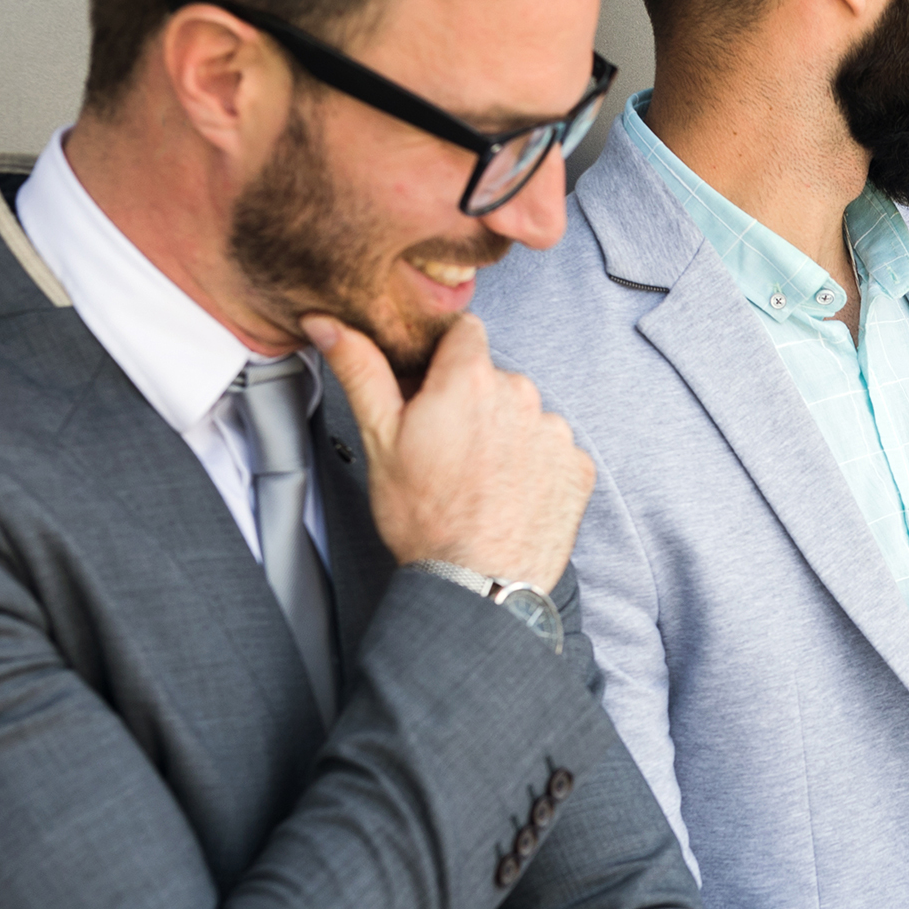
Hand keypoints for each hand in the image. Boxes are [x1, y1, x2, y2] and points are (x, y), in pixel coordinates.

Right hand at [309, 310, 595, 590]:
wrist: (476, 584)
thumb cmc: (424, 518)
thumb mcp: (379, 440)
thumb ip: (362, 372)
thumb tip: (330, 324)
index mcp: (470, 379)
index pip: (465, 332)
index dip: (444, 357)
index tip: (433, 385)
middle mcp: (521, 395)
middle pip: (494, 379)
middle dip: (472, 402)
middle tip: (447, 449)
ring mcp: (554, 433)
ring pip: (524, 416)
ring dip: (505, 435)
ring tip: (479, 481)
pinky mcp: (578, 468)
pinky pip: (552, 452)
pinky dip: (534, 467)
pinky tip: (509, 496)